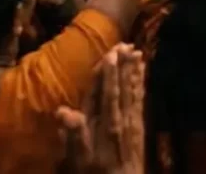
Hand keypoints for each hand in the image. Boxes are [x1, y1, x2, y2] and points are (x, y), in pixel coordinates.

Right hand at [58, 45, 145, 173]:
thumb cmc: (96, 172)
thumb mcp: (79, 158)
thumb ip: (72, 134)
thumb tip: (62, 111)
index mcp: (105, 125)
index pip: (105, 93)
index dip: (107, 74)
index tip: (110, 54)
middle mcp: (121, 119)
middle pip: (121, 87)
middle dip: (123, 66)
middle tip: (125, 44)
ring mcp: (132, 121)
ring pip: (133, 90)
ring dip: (134, 70)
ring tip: (136, 51)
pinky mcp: (139, 125)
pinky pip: (140, 98)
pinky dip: (141, 83)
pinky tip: (142, 72)